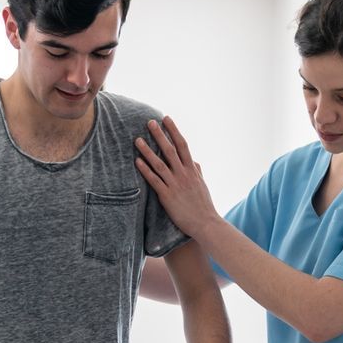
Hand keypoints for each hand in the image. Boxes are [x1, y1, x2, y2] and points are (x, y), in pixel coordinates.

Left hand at [135, 117, 217, 235]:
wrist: (206, 223)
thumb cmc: (204, 206)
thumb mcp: (202, 185)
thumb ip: (197, 172)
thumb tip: (194, 162)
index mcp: (192, 170)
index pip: (183, 145)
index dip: (174, 131)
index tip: (167, 119)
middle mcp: (184, 174)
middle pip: (170, 150)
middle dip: (160, 135)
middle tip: (150, 122)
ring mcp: (176, 185)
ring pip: (160, 163)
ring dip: (148, 151)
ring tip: (137, 140)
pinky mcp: (167, 196)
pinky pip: (154, 181)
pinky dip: (145, 170)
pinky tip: (137, 161)